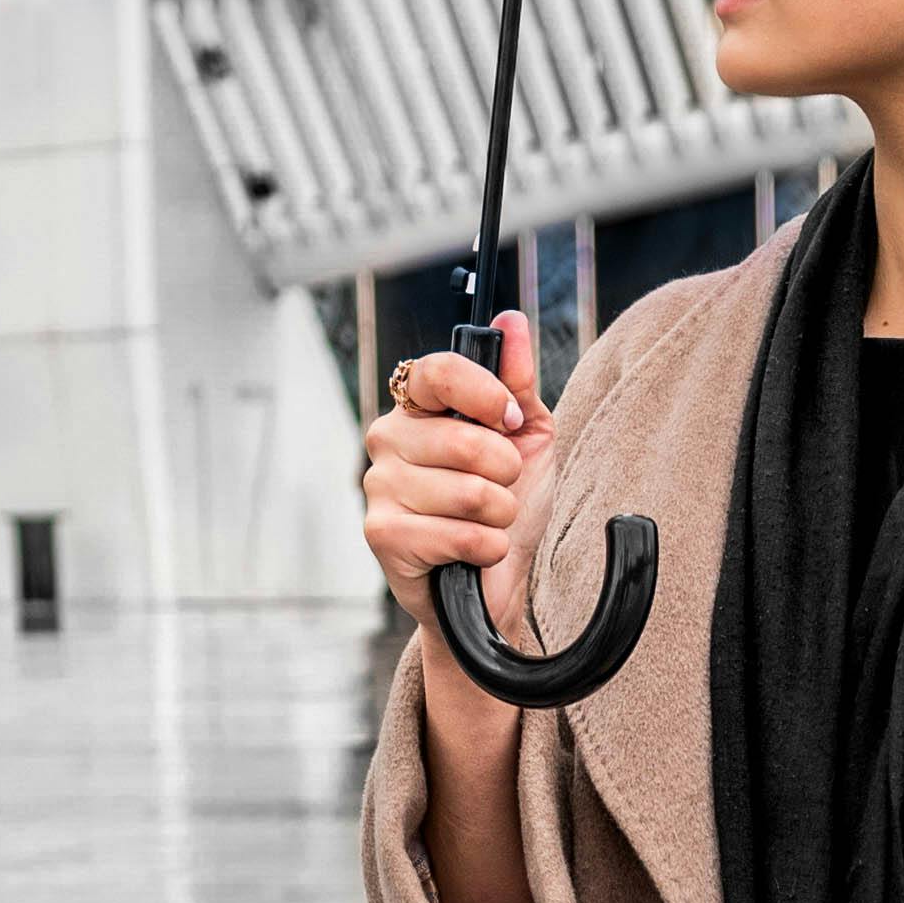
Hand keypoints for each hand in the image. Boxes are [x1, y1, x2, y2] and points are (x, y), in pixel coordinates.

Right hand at [361, 314, 558, 636]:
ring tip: (488, 522)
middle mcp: (388, 438)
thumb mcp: (525, 438)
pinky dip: (485, 546)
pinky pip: (455, 532)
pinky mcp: (381, 533)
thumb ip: (517, 382)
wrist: (497, 581)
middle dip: (504, 472)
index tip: (512, 421)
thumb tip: (510, 321)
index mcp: (419, 407)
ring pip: (466, 491)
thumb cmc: (507, 506)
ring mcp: (379, 486)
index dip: (484, 394)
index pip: (437, 372)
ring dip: (499, 514)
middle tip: (502, 489)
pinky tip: (478, 552)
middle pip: (461, 438)